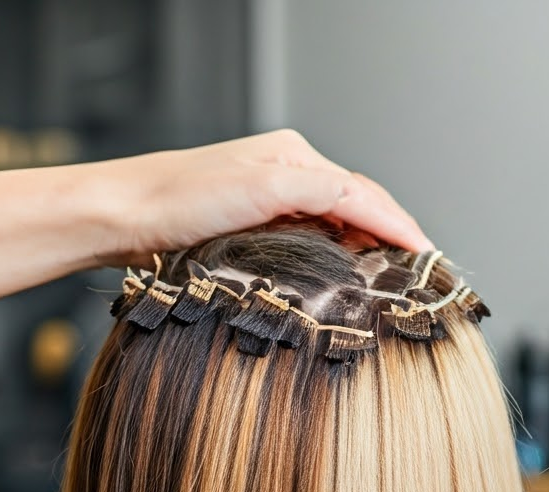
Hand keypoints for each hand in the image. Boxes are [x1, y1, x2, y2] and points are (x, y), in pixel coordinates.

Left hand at [91, 129, 432, 267]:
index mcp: (294, 156)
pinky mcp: (257, 224)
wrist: (120, 216)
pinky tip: (349, 274)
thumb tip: (375, 211)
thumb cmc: (179, 200)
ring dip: (369, 248)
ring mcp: (273, 199)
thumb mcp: (262, 190)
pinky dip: (342, 254)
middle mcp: (288, 172)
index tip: (428, 257)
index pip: (365, 193)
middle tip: (421, 273)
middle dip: (392, 236)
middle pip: (358, 205)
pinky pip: (317, 237)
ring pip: (339, 223)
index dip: (401, 226)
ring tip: (395, 279)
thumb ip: (325, 195)